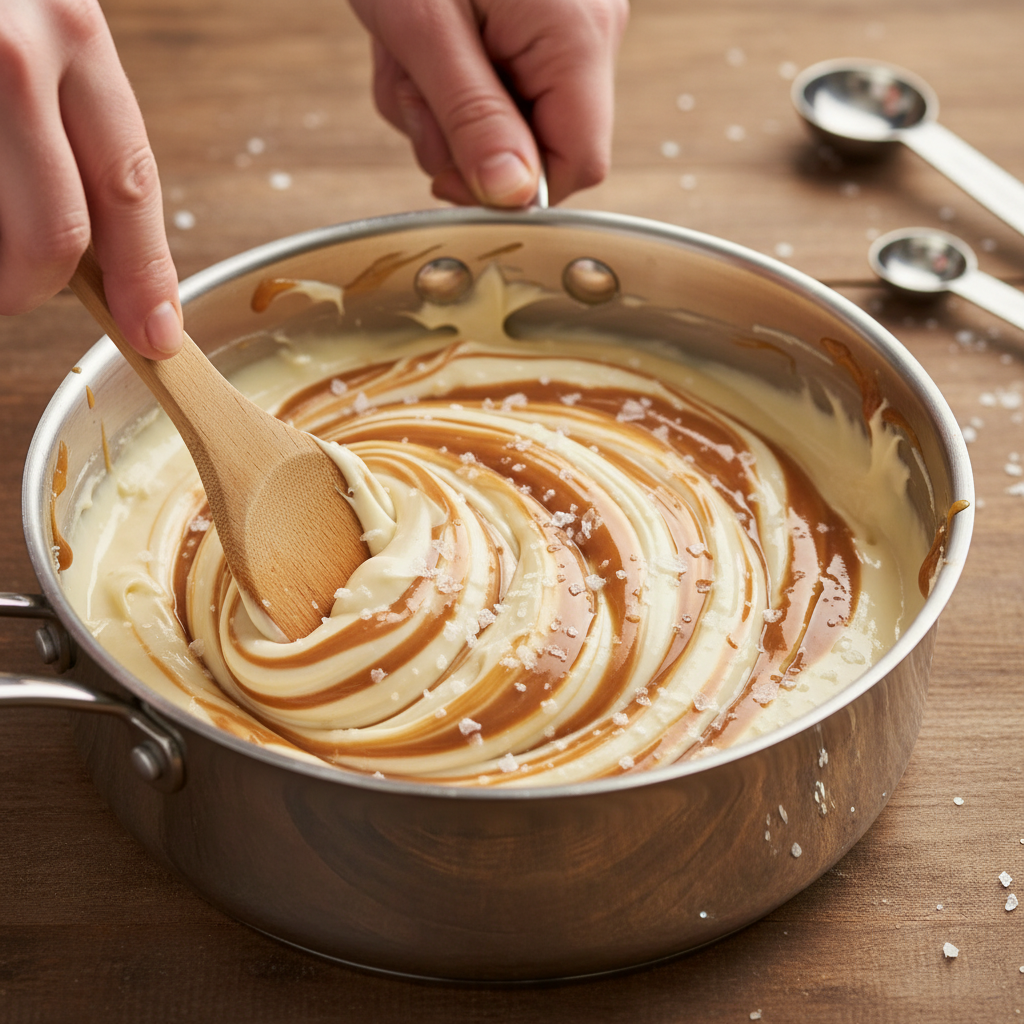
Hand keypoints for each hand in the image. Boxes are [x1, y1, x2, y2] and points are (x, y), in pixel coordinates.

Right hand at [0, 0, 181, 356]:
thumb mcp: (43, 22)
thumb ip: (72, 117)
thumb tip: (96, 250)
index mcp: (72, 30)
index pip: (128, 189)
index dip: (146, 278)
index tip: (155, 334)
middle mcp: (13, 51)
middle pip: (54, 237)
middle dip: (38, 289)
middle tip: (21, 294)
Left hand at [349, 0, 628, 206]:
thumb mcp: (423, 26)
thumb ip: (471, 117)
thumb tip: (511, 196)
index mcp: (573, 34)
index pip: (578, 163)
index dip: (516, 190)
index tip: (454, 174)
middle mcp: (588, 29)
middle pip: (538, 145)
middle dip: (462, 140)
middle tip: (412, 93)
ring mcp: (568, 20)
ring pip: (510, 119)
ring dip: (443, 110)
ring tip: (407, 54)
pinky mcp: (541, 16)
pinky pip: (501, 82)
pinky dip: (450, 80)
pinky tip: (420, 43)